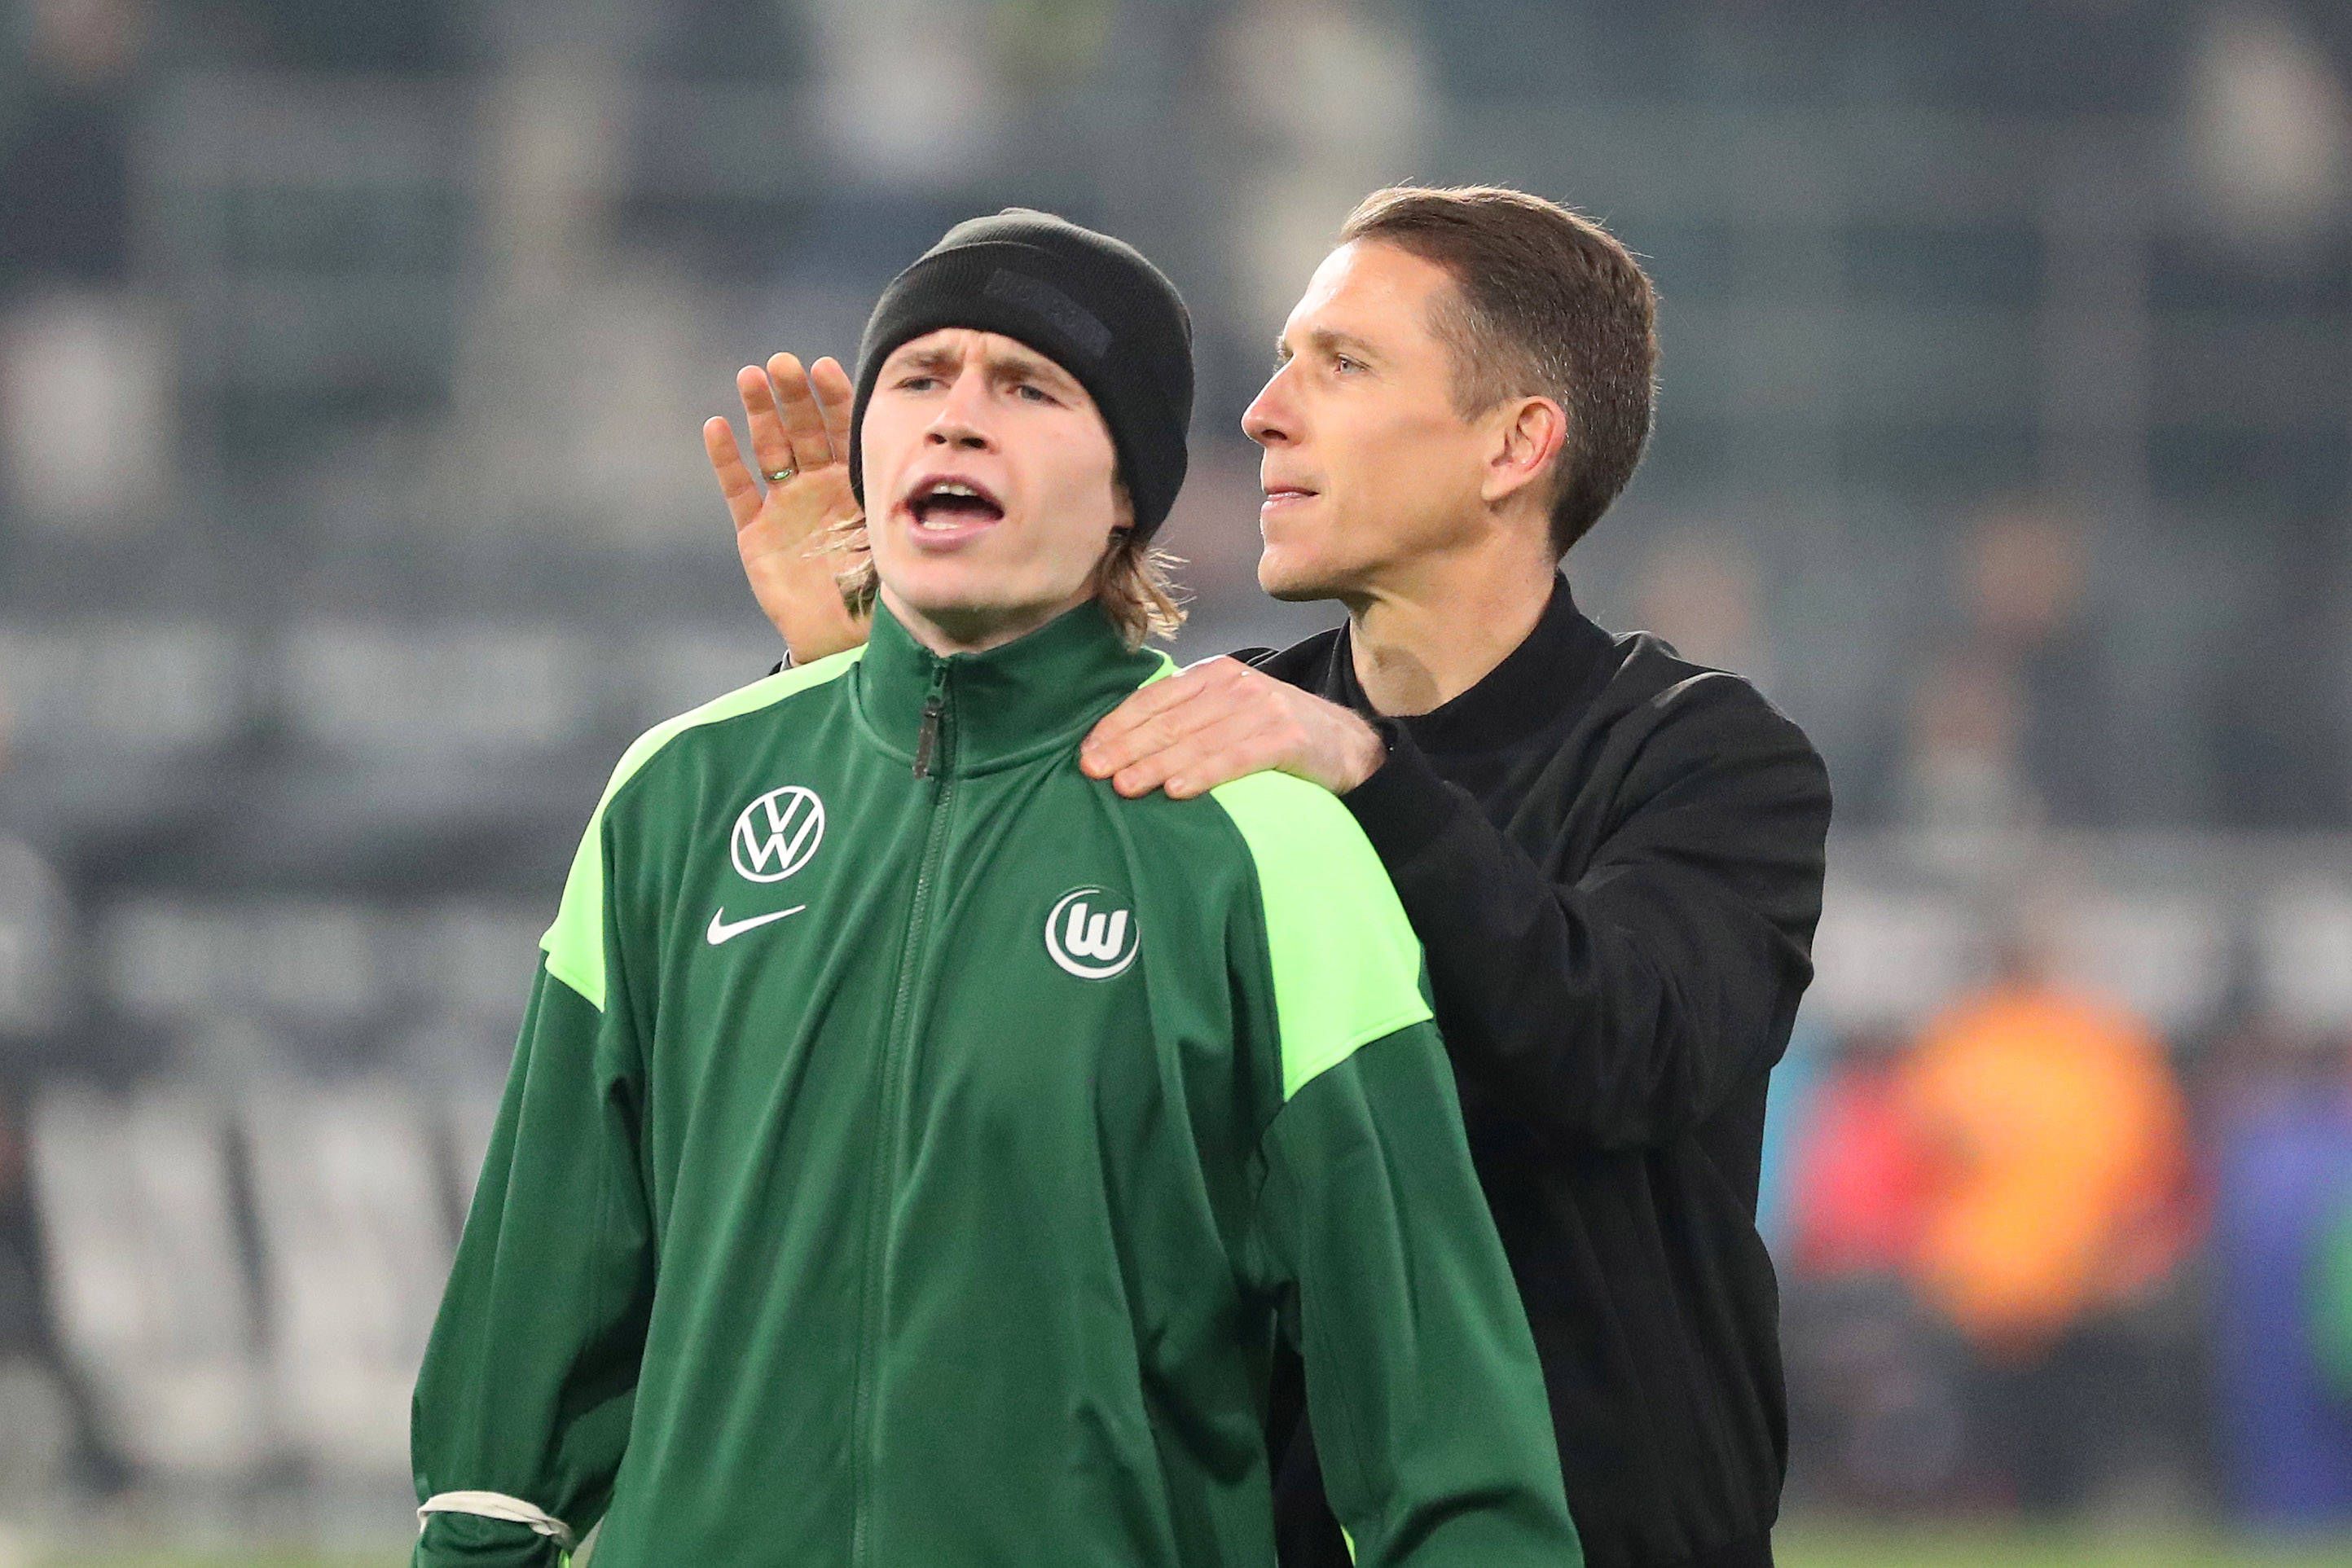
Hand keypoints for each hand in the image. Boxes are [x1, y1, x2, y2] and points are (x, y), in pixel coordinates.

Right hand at [703, 353, 871, 663]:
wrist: (846, 639)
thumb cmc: (879, 589)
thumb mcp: (892, 535)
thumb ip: (894, 497)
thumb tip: (926, 450)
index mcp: (854, 481)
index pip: (843, 427)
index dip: (833, 397)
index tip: (826, 366)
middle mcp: (818, 486)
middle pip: (803, 428)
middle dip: (793, 395)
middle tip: (783, 363)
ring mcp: (785, 506)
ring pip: (769, 448)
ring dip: (760, 413)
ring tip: (750, 377)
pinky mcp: (755, 533)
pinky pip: (738, 489)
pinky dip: (726, 459)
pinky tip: (717, 426)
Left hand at [1080, 657, 1386, 799]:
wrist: (1349, 744)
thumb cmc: (1276, 733)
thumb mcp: (1229, 714)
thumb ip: (1186, 720)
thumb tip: (1122, 749)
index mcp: (1213, 675)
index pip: (1154, 699)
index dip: (1117, 726)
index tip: (1085, 754)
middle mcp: (1236, 684)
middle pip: (1169, 720)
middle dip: (1126, 747)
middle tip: (1092, 772)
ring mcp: (1263, 708)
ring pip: (1198, 739)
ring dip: (1156, 764)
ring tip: (1124, 787)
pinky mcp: (1287, 737)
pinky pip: (1238, 758)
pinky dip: (1205, 774)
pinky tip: (1177, 791)